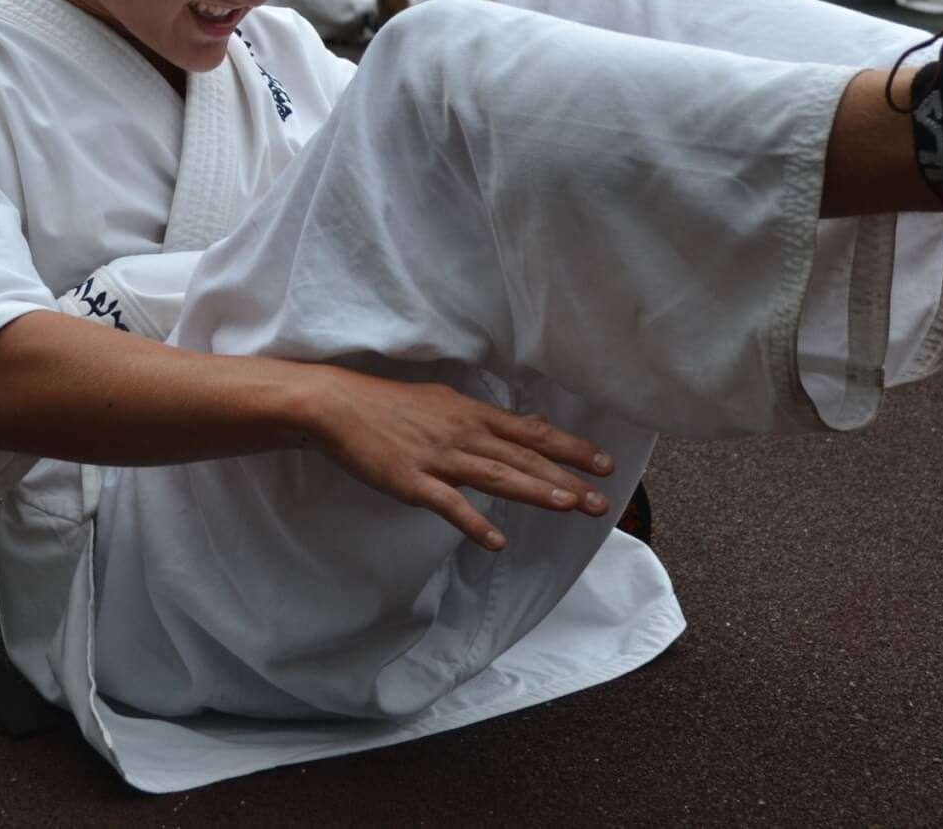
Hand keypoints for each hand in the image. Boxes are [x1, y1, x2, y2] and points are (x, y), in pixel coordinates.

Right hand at [305, 365, 614, 549]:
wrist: (338, 407)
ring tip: (569, 506)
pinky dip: (474, 523)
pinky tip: (496, 542)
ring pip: (496, 476)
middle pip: (523, 457)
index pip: (531, 432)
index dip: (570, 447)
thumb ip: (487, 417)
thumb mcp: (445, 401)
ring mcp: (438, 458)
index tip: (604, 463)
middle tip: (601, 499)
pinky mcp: (412, 481)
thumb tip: (529, 422)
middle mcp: (463, 433)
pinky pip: (448, 505)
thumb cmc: (389, 404)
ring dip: (535, 491)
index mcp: (472, 414)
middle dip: (566, 477)